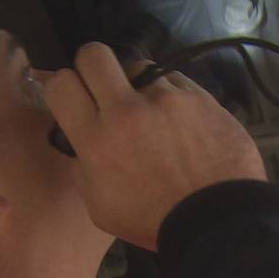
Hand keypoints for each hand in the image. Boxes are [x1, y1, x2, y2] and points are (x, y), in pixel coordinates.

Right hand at [43, 42, 266, 249]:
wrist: (218, 221)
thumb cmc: (155, 222)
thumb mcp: (100, 207)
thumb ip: (84, 167)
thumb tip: (81, 140)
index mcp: (96, 139)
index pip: (60, 83)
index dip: (64, 87)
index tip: (75, 98)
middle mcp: (127, 110)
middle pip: (95, 55)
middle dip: (94, 67)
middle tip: (106, 88)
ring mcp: (166, 99)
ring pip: (141, 67)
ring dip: (141, 86)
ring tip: (155, 114)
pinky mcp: (199, 97)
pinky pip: (176, 81)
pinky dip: (174, 96)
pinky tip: (183, 121)